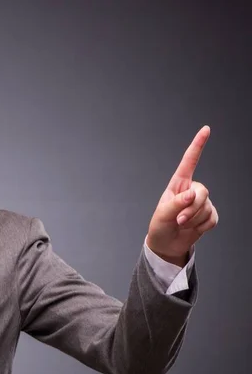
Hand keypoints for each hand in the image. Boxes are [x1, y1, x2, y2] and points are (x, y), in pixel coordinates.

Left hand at [146, 125, 218, 265]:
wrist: (167, 244)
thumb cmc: (160, 226)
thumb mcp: (162, 214)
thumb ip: (176, 204)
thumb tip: (191, 195)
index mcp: (178, 185)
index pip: (189, 162)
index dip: (197, 145)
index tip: (206, 130)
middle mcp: (191, 191)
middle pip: (203, 191)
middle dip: (192, 208)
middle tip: (179, 220)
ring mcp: (201, 203)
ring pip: (207, 207)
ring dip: (193, 220)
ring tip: (181, 224)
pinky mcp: (209, 215)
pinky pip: (212, 218)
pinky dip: (201, 226)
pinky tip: (192, 228)